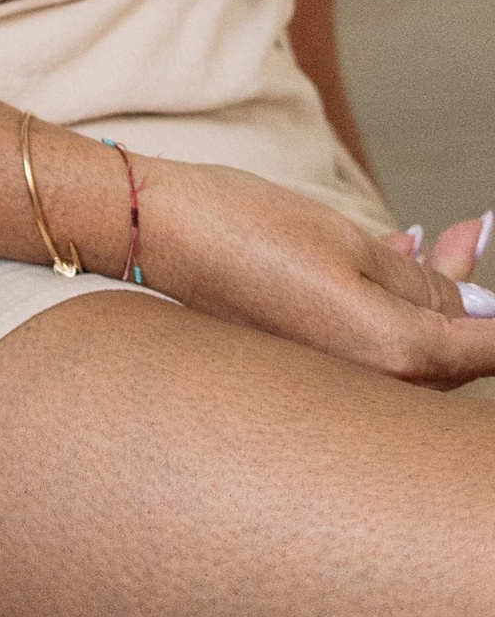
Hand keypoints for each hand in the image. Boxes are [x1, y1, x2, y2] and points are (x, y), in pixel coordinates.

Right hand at [131, 151, 494, 386]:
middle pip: (454, 353)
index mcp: (393, 354)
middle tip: (475, 229)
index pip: (488, 349)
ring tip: (443, 234)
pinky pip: (376, 345)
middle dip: (472, 293)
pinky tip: (396, 256)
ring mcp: (338, 383)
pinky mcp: (311, 367)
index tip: (493, 276)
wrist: (156, 234)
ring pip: (415, 346)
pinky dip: (394, 305)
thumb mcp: (348, 239)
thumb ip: (423, 282)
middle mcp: (371, 387)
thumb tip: (476, 307)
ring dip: (435, 293)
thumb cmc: (246, 228)